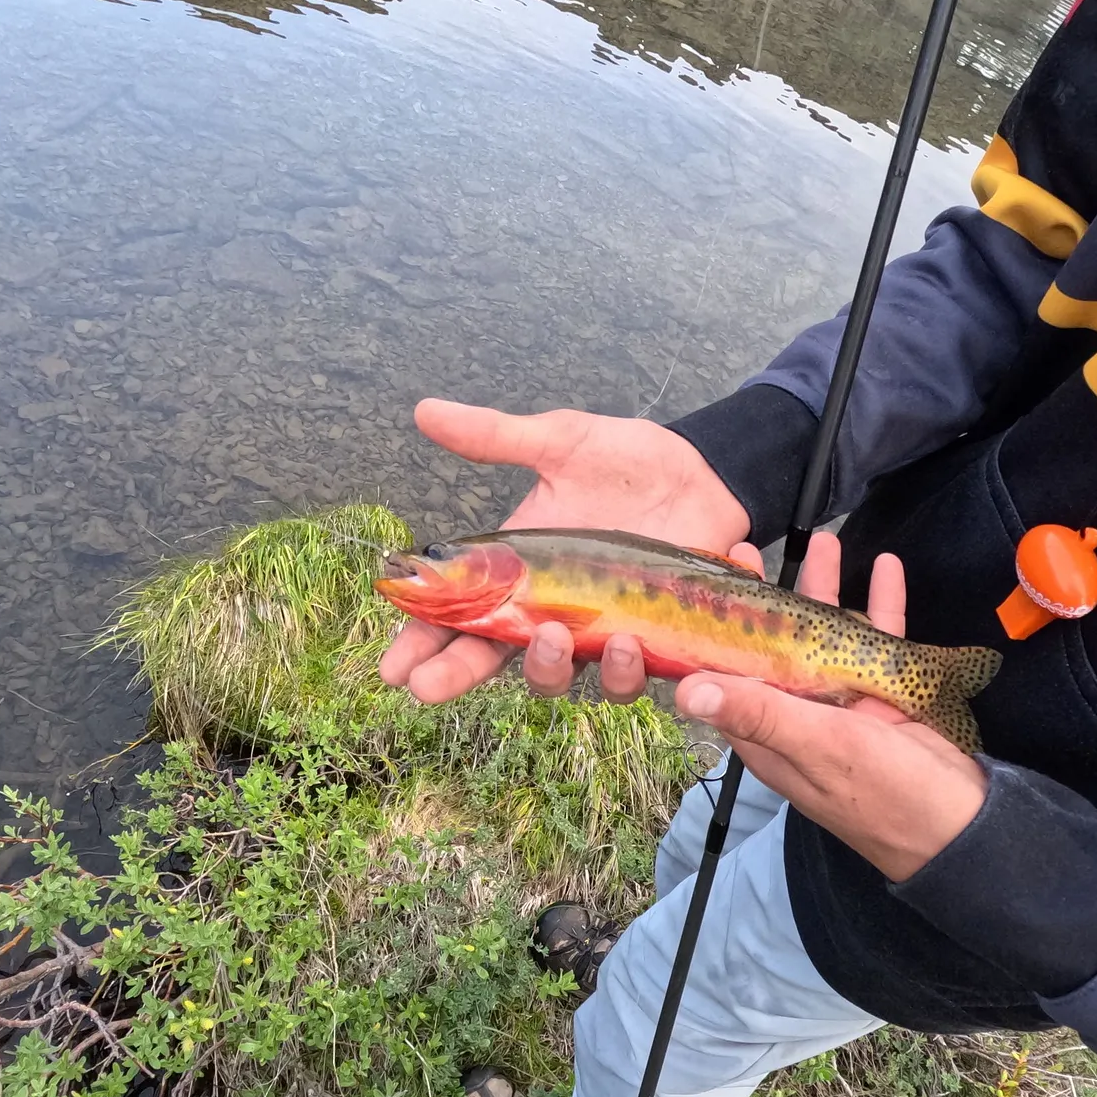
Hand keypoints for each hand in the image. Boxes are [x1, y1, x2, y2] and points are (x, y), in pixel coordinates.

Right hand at [378, 400, 749, 703]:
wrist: (704, 470)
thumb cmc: (626, 462)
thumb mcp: (559, 442)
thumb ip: (497, 436)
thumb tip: (424, 410)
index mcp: (524, 575)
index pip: (463, 619)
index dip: (424, 647)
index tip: (392, 667)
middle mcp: (560, 613)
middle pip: (502, 663)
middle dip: (461, 677)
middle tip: (430, 686)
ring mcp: (609, 631)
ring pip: (575, 678)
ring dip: (556, 668)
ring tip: (555, 636)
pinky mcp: (662, 637)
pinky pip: (652, 671)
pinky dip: (646, 664)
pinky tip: (641, 633)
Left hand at [673, 545, 987, 881]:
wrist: (963, 826)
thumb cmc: (885, 794)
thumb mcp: (817, 746)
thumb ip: (759, 713)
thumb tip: (685, 691)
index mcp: (770, 733)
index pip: (729, 675)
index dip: (715, 631)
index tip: (705, 585)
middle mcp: (801, 715)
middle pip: (776, 645)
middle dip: (769, 597)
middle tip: (751, 549)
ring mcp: (845, 704)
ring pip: (829, 635)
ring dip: (827, 589)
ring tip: (825, 539)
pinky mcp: (887, 696)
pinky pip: (880, 642)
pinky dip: (882, 605)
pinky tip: (886, 567)